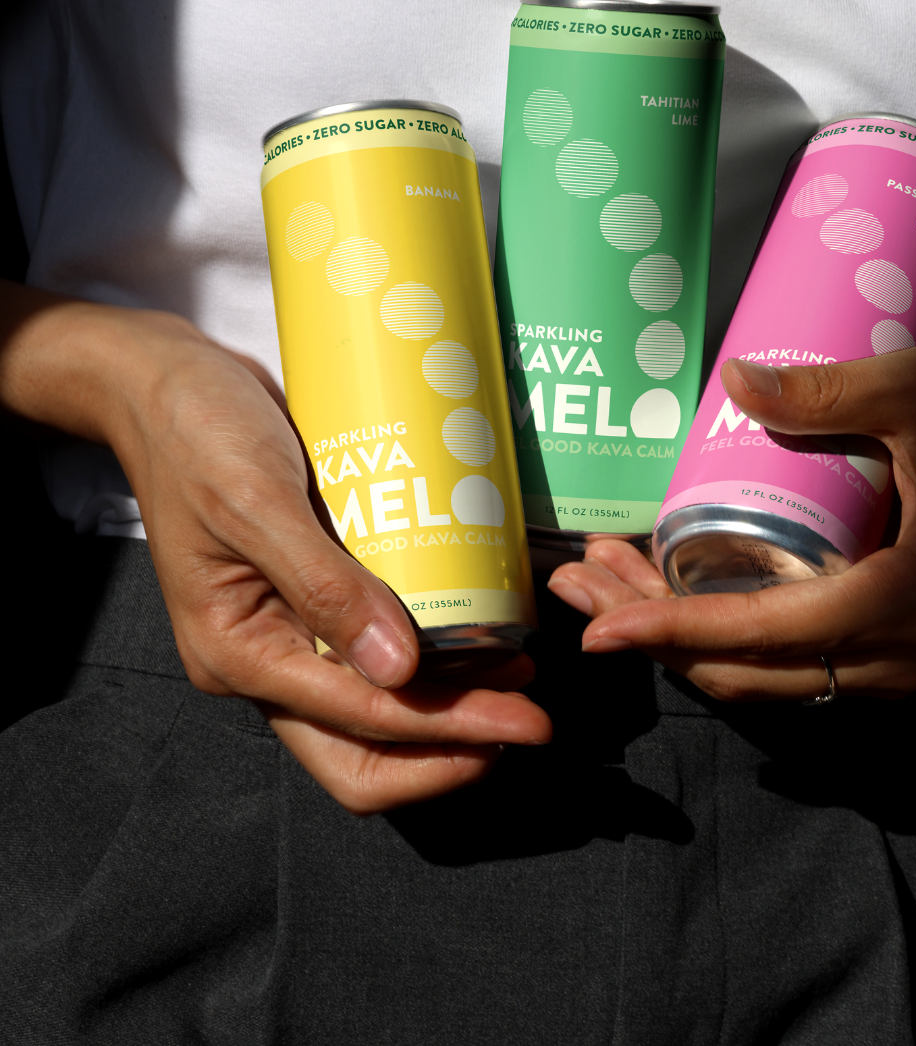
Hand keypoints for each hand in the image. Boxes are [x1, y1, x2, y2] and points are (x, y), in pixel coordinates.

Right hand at [0, 284, 550, 810]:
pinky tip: (478, 634)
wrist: (168, 385)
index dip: (445, 731)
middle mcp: (261, 657)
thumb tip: (399, 670)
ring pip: (373, 710)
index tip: (523, 724)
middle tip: (527, 720)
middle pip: (362, 749)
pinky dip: (427, 660)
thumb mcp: (255, 500)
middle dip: (450, 747)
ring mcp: (287, 631)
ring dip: (446, 710)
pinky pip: (373, 653)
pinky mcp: (310, 598)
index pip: (357, 720)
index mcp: (236, 651)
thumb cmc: (198, 433)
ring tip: (516, 681)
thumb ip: (322, 585)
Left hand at [548, 348, 915, 700]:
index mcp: (903, 600)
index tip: (599, 626)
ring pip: (762, 678)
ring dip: (678, 642)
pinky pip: (788, 667)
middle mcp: (897, 657)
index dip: (674, 632)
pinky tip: (670, 594)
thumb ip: (831, 389)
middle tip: (578, 585)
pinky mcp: (888, 656)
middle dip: (653, 637)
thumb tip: (733, 379)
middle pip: (746, 671)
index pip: (765, 635)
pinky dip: (722, 641)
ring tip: (603, 584)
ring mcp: (894, 667)